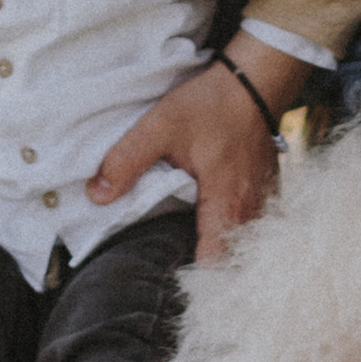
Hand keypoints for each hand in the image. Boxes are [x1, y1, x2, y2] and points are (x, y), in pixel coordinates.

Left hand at [88, 32, 310, 261]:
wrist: (254, 80)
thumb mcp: (161, 125)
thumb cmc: (212, 104)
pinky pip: (246, 226)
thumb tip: (97, 196)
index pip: (214, 263)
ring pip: (238, 244)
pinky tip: (207, 224)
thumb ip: (127, 160)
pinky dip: (229, 231)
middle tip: (169, 269)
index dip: (191, 279)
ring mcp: (262, 203)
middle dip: (202, 270)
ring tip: (186, 251)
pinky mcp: (264, 193)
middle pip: (228, 260)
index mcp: (226, 202)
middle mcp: (250, 211)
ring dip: (217, 250)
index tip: (166, 281)